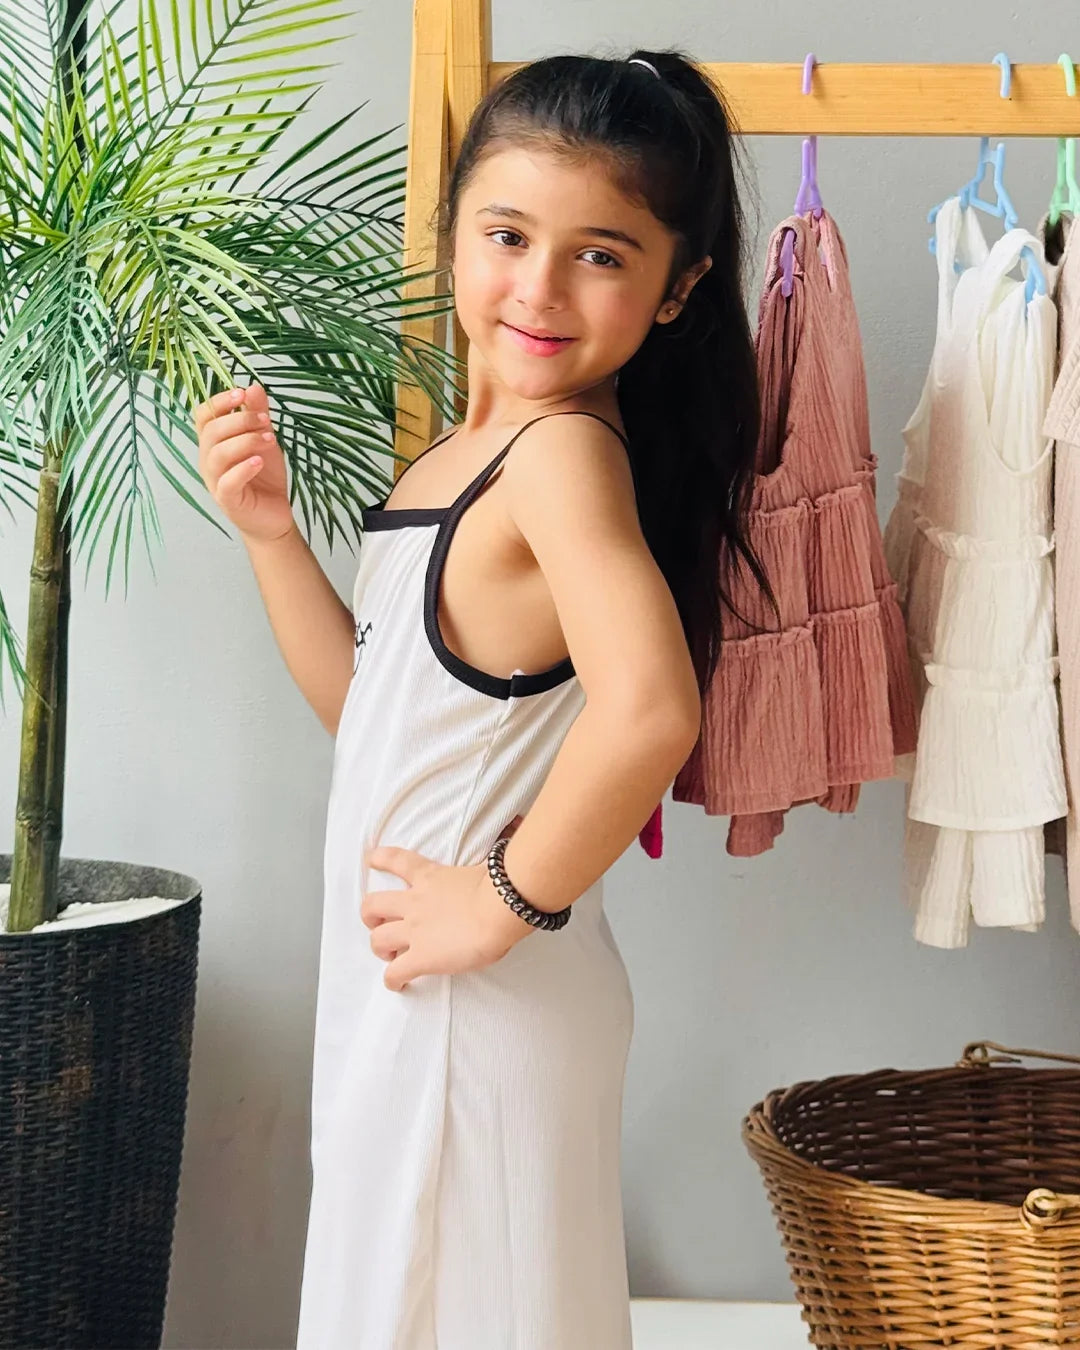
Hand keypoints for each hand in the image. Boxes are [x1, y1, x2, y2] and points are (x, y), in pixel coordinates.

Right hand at [195, 382, 295, 543]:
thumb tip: (253, 387)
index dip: (218, 401)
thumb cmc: (264, 478)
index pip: (203, 416)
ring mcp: (215, 481)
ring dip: (245, 441)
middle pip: (211, 432)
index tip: (242, 394)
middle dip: (239, 420)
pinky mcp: (227, 501)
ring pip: (218, 454)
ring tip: (270, 439)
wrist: (273, 517)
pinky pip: (228, 481)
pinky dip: (243, 468)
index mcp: (213, 443)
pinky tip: (259, 461)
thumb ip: (257, 415)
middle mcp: (208, 461)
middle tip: (265, 420)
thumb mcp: (265, 440)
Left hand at [362, 820, 531, 992]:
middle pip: (373, 904)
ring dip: (380, 948)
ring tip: (388, 956)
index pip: (398, 860)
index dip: (381, 859)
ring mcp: (414, 931)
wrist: (499, 908)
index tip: (371, 859)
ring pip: (377, 939)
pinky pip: (395, 973)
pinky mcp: (420, 957)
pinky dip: (393, 980)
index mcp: (431, 877)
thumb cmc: (501, 886)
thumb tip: (503, 849)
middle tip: (380, 924)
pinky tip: (398, 985)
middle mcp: (415, 903)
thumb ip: (479, 868)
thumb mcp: (484, 868)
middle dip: (370, 916)